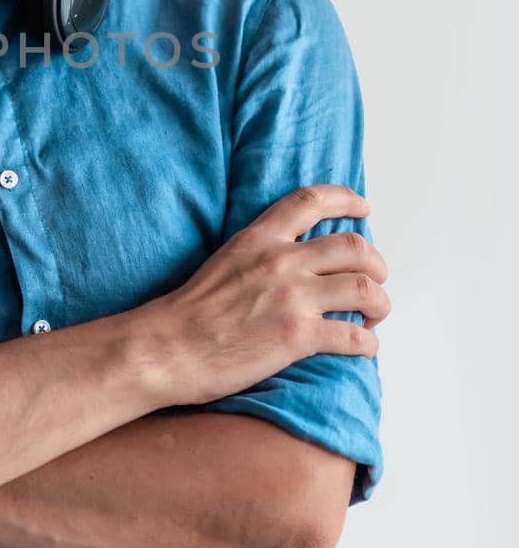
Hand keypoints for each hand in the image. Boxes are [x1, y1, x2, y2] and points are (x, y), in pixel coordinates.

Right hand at [154, 184, 390, 406]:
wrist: (166, 348)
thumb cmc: (189, 314)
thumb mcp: (224, 262)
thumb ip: (260, 255)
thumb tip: (294, 261)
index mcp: (259, 238)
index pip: (311, 201)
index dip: (345, 199)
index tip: (363, 207)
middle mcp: (281, 261)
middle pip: (354, 247)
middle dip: (377, 264)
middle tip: (376, 280)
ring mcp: (292, 297)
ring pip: (365, 289)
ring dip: (380, 304)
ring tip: (374, 317)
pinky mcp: (297, 336)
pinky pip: (354, 336)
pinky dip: (367, 343)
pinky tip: (362, 347)